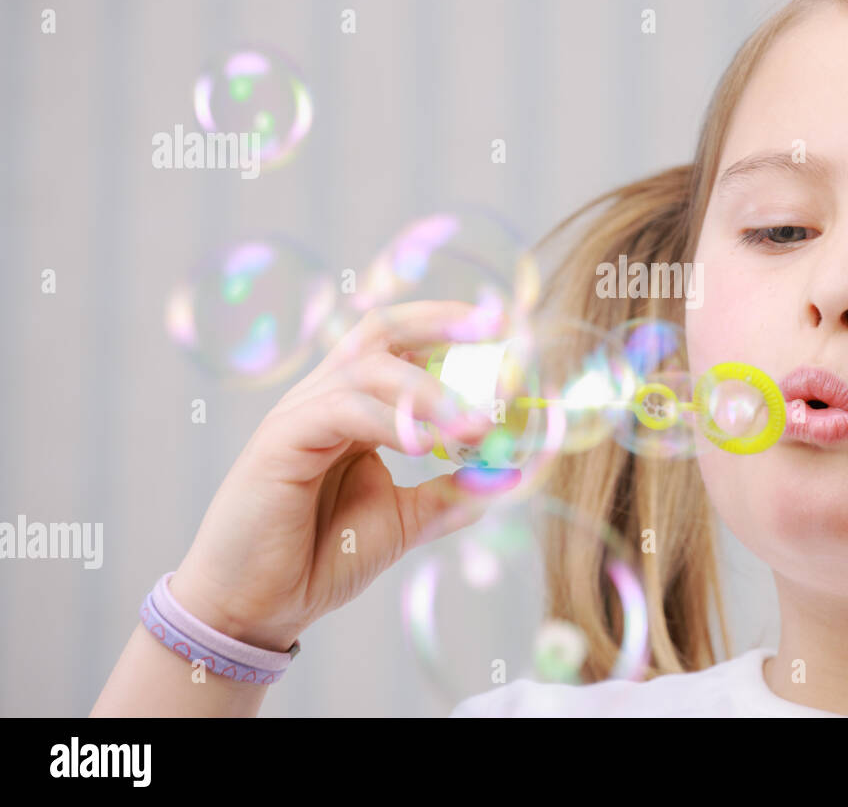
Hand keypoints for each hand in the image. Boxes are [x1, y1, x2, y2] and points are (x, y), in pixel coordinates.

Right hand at [168, 299, 516, 651]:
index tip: (504, 329)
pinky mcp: (280, 440)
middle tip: (497, 329)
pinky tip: (428, 445)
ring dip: (432, 391)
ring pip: (370, 367)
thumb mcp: (403, 521)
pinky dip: (391, 421)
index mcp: (356, 410)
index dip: (451, 330)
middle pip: (382, 331)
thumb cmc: (321, 558)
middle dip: (442, 324)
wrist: (258, 608)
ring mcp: (300, 414)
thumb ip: (449, 494)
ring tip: (477, 425)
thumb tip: (506, 476)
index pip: (403, 345)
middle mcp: (327, 399)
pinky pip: (343, 409)